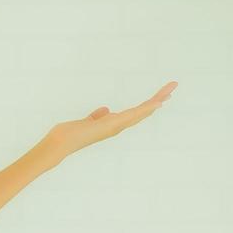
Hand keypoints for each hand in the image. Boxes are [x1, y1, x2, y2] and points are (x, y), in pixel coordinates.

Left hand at [39, 81, 177, 164]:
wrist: (59, 144)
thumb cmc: (68, 135)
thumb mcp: (85, 122)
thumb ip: (95, 116)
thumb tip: (105, 109)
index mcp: (111, 125)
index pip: (133, 114)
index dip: (147, 106)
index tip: (159, 98)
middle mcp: (116, 127)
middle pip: (142, 112)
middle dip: (158, 100)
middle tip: (173, 87)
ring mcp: (115, 127)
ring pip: (141, 111)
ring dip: (157, 99)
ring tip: (171, 88)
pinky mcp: (112, 125)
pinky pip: (133, 114)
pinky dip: (146, 108)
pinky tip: (158, 101)